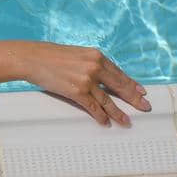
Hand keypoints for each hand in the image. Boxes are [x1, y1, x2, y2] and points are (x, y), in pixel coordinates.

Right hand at [16, 42, 150, 125]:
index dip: (131, 84)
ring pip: (108, 100)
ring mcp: (86, 80)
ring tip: (127, 121)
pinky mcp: (76, 91)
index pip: (119, 73)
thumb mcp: (76, 55)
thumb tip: (101, 77)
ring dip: (118, 112)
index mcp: (96, 56)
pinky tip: (106, 122)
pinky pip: (93, 107)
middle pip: (119, 86)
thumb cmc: (50, 55)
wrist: (31, 58)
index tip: (141, 92)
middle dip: (133, 99)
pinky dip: (100, 115)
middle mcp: (94, 67)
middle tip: (145, 107)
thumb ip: (90, 64)